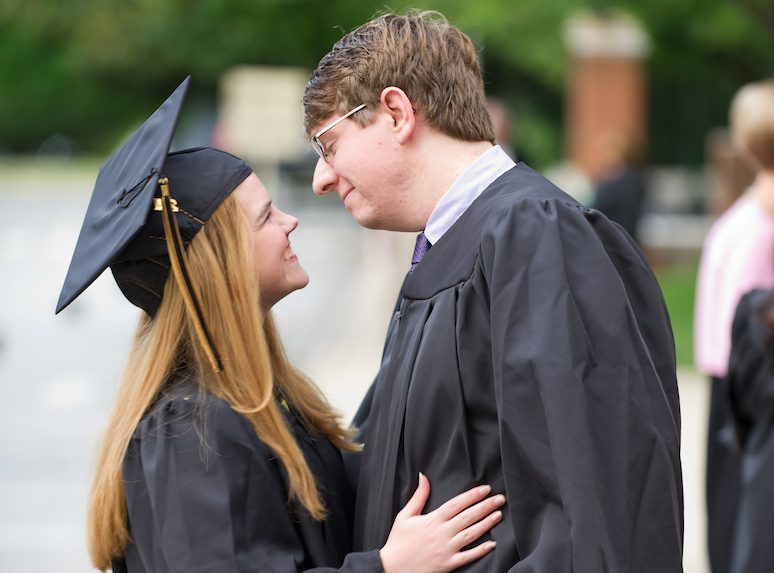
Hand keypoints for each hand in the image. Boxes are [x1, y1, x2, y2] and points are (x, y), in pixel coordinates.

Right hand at [379, 473, 504, 572]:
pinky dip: (481, 550)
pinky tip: (492, 544)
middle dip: (486, 506)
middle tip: (500, 498)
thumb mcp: (405, 515)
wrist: (393, 568)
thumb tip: (423, 476)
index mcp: (433, 519)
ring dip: (487, 524)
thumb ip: (418, 496)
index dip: (472, 495)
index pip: (457, 503)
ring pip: (471, 534)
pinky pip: (468, 556)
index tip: (485, 489)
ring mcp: (447, 549)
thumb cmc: (398, 541)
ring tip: (499, 515)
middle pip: (468, 516)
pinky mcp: (448, 564)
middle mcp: (442, 533)